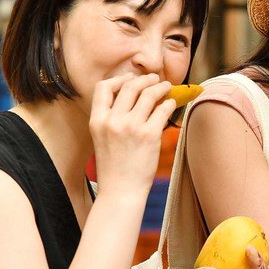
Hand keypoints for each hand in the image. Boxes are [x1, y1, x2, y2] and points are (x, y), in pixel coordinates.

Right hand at [90, 74, 176, 197]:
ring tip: (167, 87)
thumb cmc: (114, 166)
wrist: (121, 190)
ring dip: (160, 87)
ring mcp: (131, 127)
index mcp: (97, 121)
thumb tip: (134, 98)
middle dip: (145, 79)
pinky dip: (170, 103)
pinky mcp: (150, 135)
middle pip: (130, 86)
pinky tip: (172, 104)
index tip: (130, 78)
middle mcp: (113, 121)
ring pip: (149, 94)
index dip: (118, 79)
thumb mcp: (102, 138)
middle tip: (155, 79)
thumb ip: (111, 118)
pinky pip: (163, 109)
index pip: (103, 87)